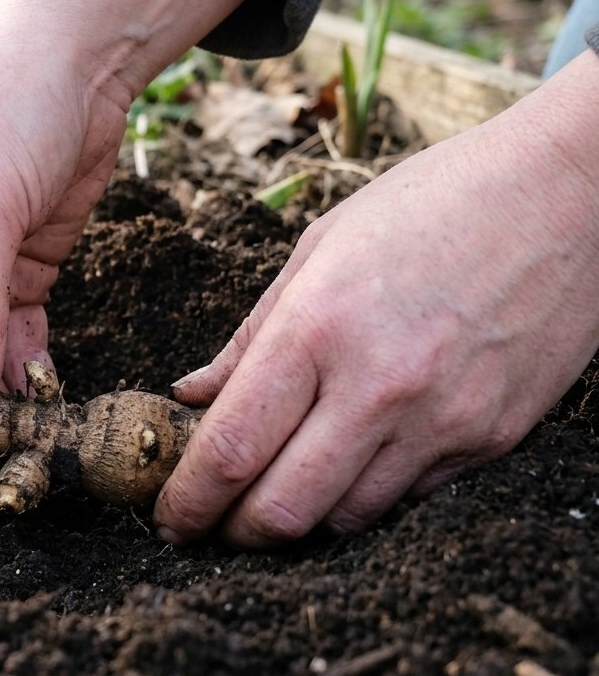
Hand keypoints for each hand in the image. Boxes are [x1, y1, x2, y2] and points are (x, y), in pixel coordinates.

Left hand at [154, 51, 598, 546]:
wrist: (570, 193)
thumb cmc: (430, 204)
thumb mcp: (318, 249)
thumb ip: (250, 338)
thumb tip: (192, 395)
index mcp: (317, 329)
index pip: (230, 450)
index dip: (187, 501)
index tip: (167, 516)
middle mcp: (378, 387)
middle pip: (281, 511)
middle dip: (231, 533)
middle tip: (209, 525)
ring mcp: (442, 421)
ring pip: (344, 518)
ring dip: (296, 521)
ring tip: (270, 496)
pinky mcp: (490, 439)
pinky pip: (407, 498)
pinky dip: (361, 496)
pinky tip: (345, 466)